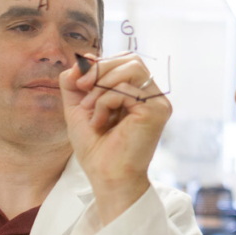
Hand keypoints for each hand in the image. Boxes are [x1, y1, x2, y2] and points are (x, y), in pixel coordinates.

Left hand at [60, 52, 171, 224]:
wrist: (105, 177)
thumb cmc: (96, 148)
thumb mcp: (79, 108)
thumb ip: (77, 82)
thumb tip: (82, 58)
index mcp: (140, 93)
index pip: (126, 61)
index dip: (100, 64)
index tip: (77, 82)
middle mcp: (153, 96)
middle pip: (131, 59)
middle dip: (99, 69)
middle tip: (80, 88)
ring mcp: (158, 102)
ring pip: (132, 68)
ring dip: (102, 84)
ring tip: (90, 108)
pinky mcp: (157, 111)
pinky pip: (127, 89)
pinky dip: (105, 100)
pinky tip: (100, 121)